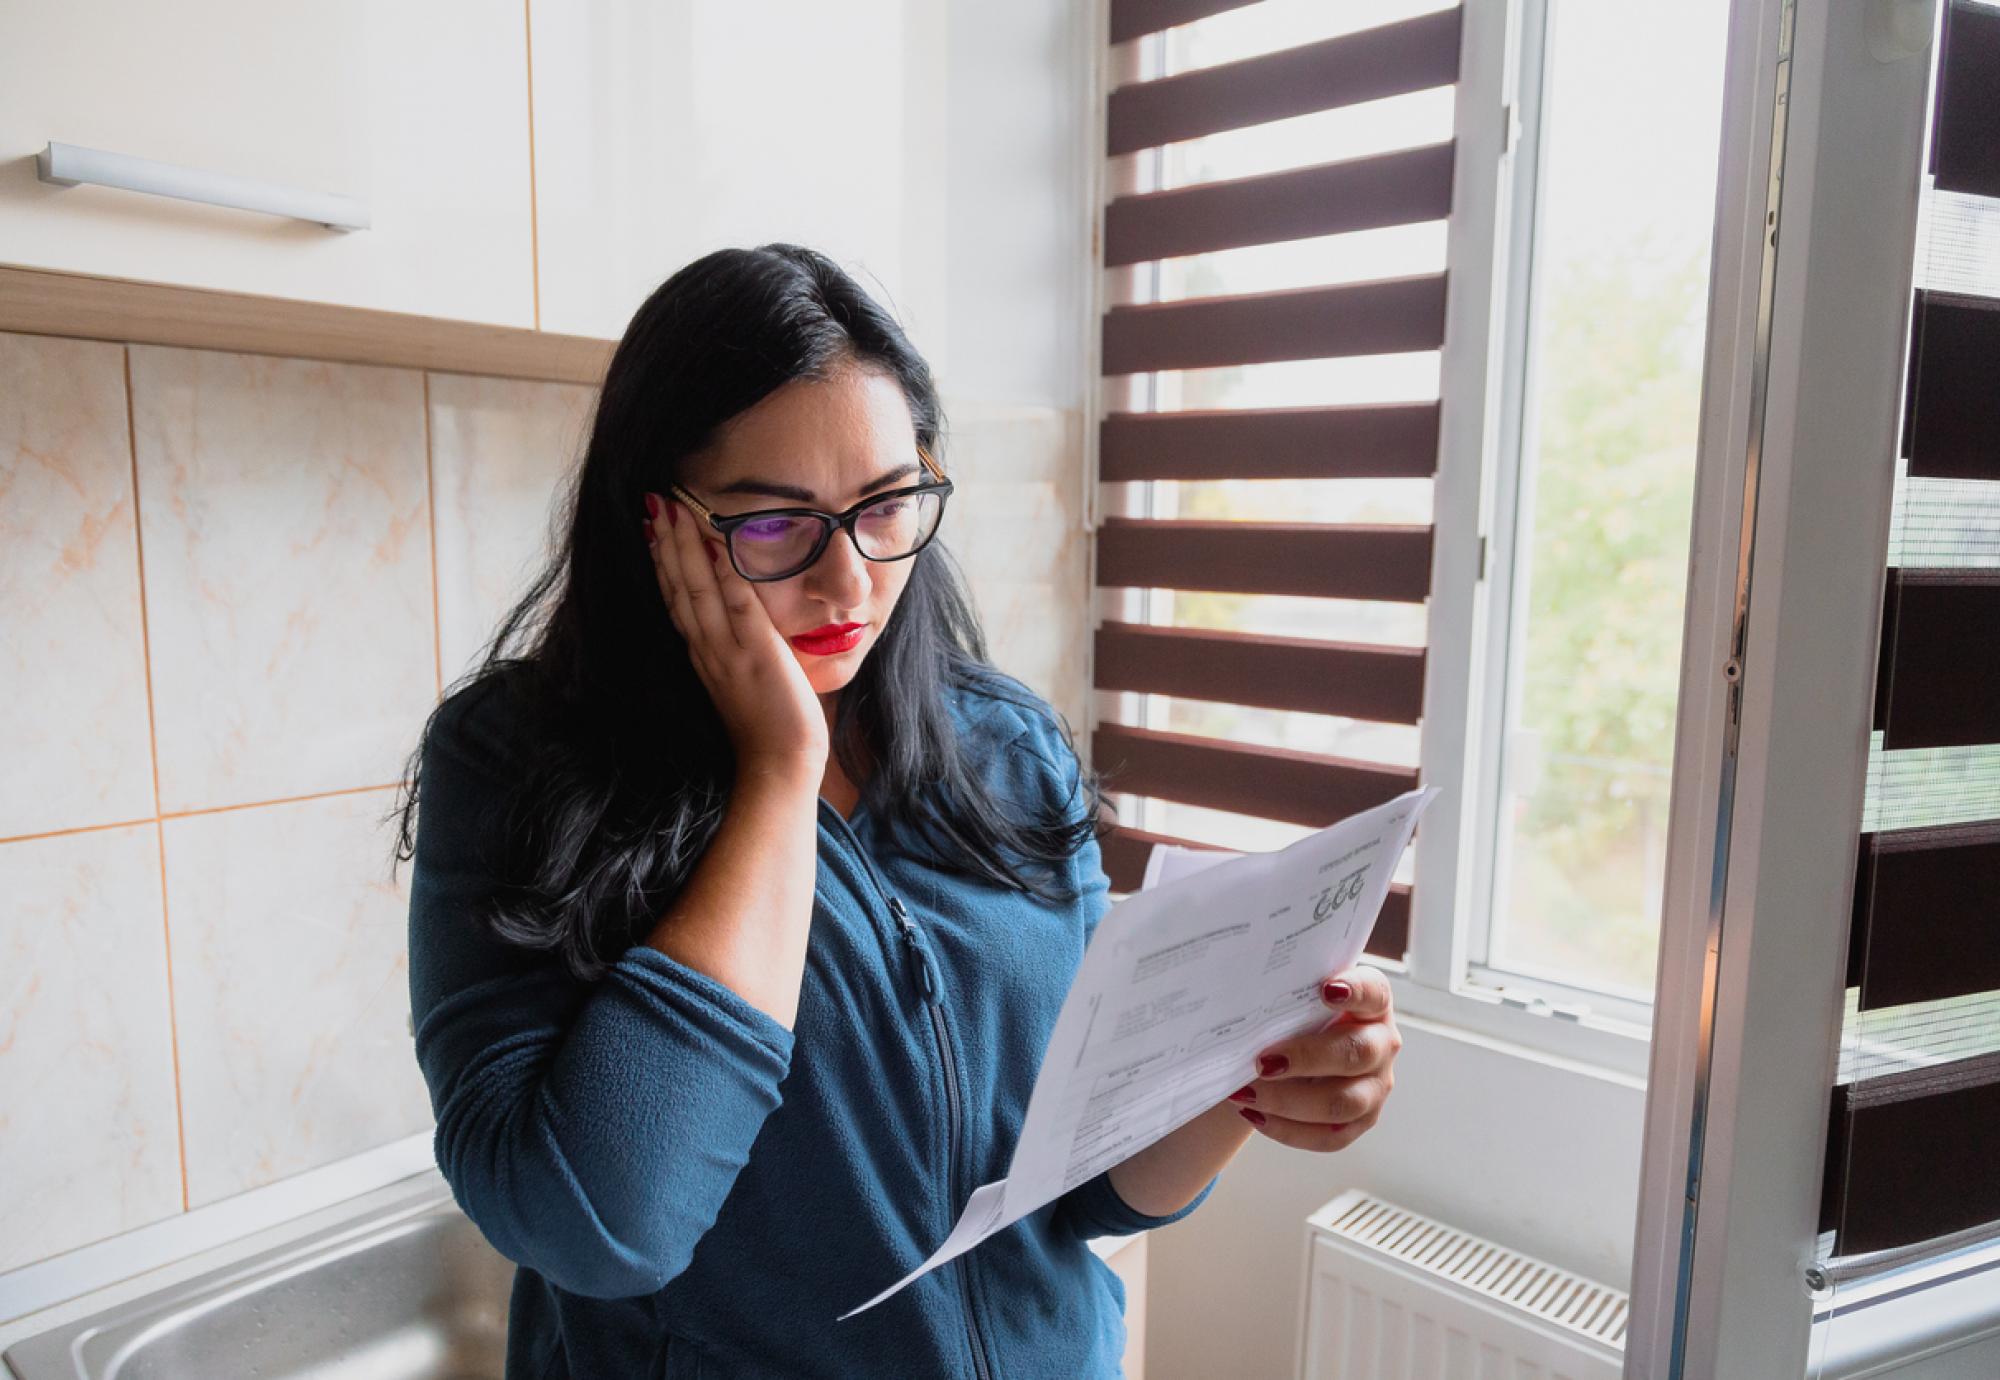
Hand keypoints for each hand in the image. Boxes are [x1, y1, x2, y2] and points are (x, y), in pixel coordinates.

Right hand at [644, 492, 827, 776]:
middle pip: (678, 589)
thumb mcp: (746, 679)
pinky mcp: (756, 654)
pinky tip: (716, 543)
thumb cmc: (771, 725)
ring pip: (698, 591)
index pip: (676, 601)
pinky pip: (737, 606)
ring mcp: (728, 652)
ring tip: (672, 511)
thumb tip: (747, 621)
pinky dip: (725, 572)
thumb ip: (741, 648)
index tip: (654, 530)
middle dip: (665, 544)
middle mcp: (707, 650)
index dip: (663, 564)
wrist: (780, 764)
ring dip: (683, 548)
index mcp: (703, 655)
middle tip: (654, 504)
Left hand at [1223, 964, 1399, 1151]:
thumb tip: (1241, 988)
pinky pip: (1329, 1137)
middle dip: (1306, 1058)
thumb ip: (1285, 987)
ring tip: (1246, 1093)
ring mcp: (1375, 1086)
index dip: (1354, 991)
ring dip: (1289, 1101)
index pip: (1374, 992)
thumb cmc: (1297, 1014)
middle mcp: (1381, 1044)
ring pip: (1343, 1102)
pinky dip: (1288, 1129)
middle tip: (1263, 1061)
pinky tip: (1255, 1114)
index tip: (1325, 990)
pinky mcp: (1360, 1121)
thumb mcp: (1297, 995)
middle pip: (1357, 1053)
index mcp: (1372, 1003)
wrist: (1295, 1047)